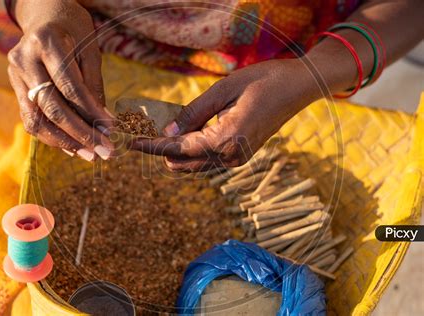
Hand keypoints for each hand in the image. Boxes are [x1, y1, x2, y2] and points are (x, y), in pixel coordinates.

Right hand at [7, 0, 114, 160]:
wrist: (44, 16)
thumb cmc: (73, 30)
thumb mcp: (90, 51)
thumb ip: (93, 86)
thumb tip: (103, 123)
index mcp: (46, 43)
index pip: (70, 88)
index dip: (92, 113)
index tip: (112, 131)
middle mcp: (24, 60)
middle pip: (52, 108)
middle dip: (81, 134)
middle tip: (105, 151)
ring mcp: (14, 74)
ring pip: (36, 119)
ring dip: (65, 142)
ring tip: (90, 155)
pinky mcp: (14, 87)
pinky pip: (31, 118)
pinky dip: (52, 136)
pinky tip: (73, 147)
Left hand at [131, 59, 317, 171]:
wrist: (297, 87)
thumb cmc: (262, 81)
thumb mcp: (222, 91)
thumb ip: (192, 114)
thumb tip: (168, 134)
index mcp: (226, 140)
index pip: (178, 150)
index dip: (152, 147)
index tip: (131, 144)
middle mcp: (231, 157)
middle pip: (183, 163)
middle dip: (161, 151)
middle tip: (144, 132)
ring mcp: (237, 159)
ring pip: (194, 165)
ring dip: (175, 153)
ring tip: (158, 132)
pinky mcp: (240, 155)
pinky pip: (207, 160)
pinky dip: (191, 151)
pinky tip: (183, 134)